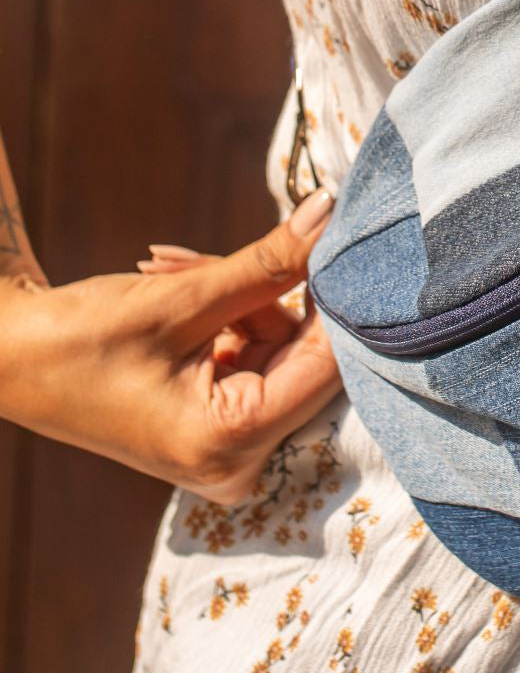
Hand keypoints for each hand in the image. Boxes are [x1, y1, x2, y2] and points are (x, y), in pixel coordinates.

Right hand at [0, 189, 339, 503]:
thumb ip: (270, 260)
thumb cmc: (81, 336)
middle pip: (304, 354)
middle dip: (264, 293)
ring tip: (170, 271)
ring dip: (238, 296)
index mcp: (230, 443)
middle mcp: (240, 461)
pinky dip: (228, 312)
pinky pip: (256, 351)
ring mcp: (233, 446)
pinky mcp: (223, 422)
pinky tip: (177, 285)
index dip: (335, 299)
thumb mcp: (184, 297)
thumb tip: (331, 211)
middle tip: (200, 260)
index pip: (327, 365)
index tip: (329, 239)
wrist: (9, 358)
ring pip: (280, 343)